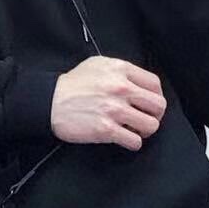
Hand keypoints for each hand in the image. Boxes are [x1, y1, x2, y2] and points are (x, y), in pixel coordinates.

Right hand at [51, 55, 166, 150]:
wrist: (50, 101)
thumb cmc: (72, 84)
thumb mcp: (98, 65)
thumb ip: (120, 71)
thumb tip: (137, 83)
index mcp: (121, 70)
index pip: (155, 84)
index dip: (156, 97)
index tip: (150, 104)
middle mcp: (121, 88)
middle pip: (158, 105)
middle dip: (155, 115)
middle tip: (146, 119)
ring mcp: (114, 110)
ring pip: (150, 125)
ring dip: (145, 131)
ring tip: (135, 130)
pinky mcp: (106, 130)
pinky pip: (134, 141)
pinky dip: (133, 143)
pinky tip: (125, 139)